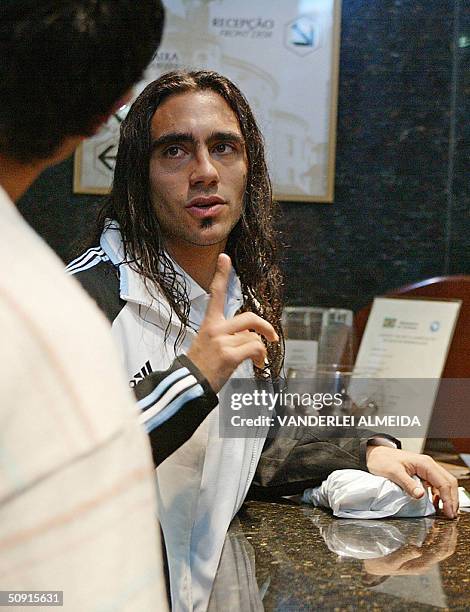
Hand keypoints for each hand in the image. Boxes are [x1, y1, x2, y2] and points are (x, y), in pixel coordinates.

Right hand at [186, 253, 277, 392]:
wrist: (192, 384)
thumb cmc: (203, 364)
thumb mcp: (210, 343)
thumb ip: (230, 333)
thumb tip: (252, 333)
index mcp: (209, 323)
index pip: (215, 294)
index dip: (221, 274)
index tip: (224, 257)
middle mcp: (215, 328)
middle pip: (249, 317)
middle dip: (265, 326)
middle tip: (272, 336)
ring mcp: (221, 341)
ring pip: (254, 337)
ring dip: (260, 349)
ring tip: (257, 359)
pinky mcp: (228, 355)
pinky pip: (255, 348)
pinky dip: (261, 356)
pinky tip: (258, 363)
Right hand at [364, 521, 456, 575]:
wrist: (373, 564)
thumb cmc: (379, 562)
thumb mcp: (389, 562)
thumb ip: (404, 556)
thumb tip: (418, 550)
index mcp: (419, 564)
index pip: (440, 551)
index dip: (446, 538)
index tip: (447, 524)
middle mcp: (424, 561)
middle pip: (445, 548)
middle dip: (449, 533)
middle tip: (448, 516)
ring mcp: (423, 555)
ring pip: (441, 544)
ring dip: (445, 530)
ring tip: (443, 514)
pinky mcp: (419, 549)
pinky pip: (434, 540)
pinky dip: (437, 530)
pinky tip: (435, 518)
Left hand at [365, 445, 458, 518]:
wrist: (375, 454)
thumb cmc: (382, 460)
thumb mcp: (394, 473)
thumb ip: (408, 484)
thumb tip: (420, 495)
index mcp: (424, 463)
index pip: (443, 482)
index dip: (448, 499)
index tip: (449, 512)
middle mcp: (428, 464)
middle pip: (448, 482)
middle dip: (452, 499)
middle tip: (451, 515)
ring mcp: (426, 468)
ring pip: (444, 483)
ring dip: (447, 497)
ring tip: (446, 511)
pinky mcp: (422, 472)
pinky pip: (436, 484)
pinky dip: (440, 494)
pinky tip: (436, 503)